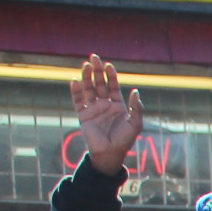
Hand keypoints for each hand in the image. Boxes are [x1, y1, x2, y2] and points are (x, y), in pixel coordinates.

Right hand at [68, 56, 144, 178]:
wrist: (110, 153)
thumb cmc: (125, 140)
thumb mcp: (135, 124)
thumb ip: (137, 108)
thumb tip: (136, 91)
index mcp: (118, 105)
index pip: (113, 86)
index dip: (111, 75)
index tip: (108, 65)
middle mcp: (104, 105)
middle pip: (99, 83)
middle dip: (97, 70)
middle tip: (94, 57)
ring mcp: (93, 109)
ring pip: (88, 89)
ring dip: (86, 77)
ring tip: (85, 65)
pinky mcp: (83, 115)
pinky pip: (77, 100)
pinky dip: (75, 91)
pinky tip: (74, 81)